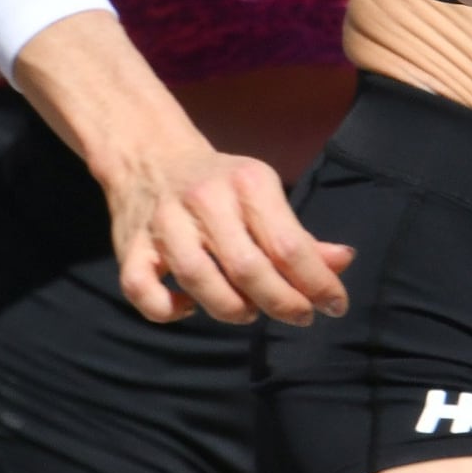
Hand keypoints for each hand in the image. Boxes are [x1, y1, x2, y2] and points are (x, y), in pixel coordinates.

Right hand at [106, 146, 352, 325]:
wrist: (150, 156)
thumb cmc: (221, 184)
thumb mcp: (264, 194)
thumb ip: (301, 235)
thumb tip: (343, 263)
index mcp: (248, 182)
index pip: (288, 244)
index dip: (316, 282)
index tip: (334, 305)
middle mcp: (205, 200)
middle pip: (247, 267)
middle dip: (281, 302)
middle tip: (300, 316)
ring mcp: (163, 223)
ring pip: (198, 279)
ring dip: (231, 308)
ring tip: (250, 312)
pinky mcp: (128, 246)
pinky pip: (142, 291)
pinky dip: (168, 309)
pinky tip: (189, 307)